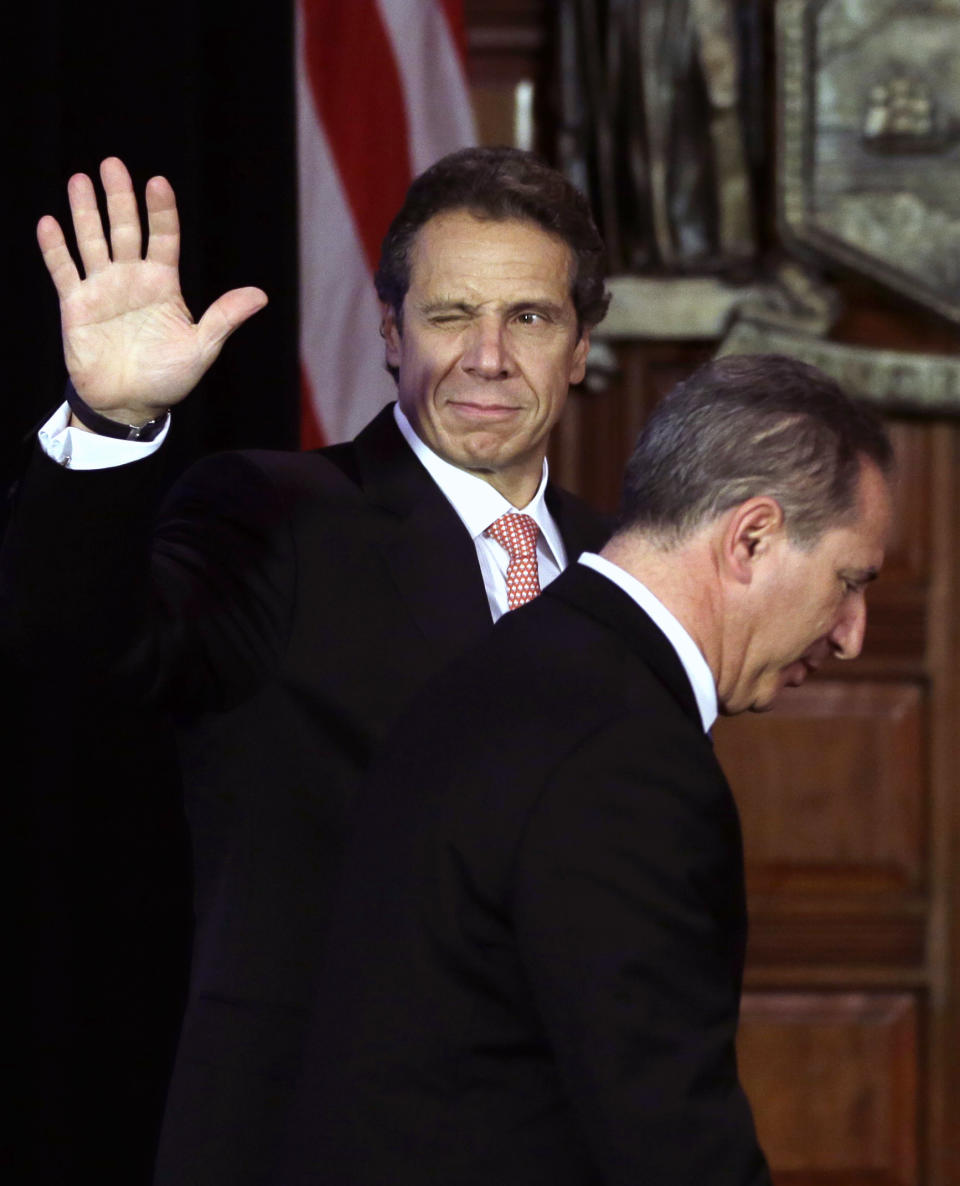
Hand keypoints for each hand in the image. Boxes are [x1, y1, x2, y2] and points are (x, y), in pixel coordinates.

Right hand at [37, 157, 267, 425]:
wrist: (130, 404)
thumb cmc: (168, 378)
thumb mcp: (202, 347)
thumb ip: (224, 317)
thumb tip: (261, 295)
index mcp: (164, 284)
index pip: (164, 237)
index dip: (161, 211)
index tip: (158, 183)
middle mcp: (132, 279)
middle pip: (125, 229)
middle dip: (119, 197)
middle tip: (112, 165)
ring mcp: (102, 289)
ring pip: (92, 240)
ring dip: (85, 212)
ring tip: (80, 180)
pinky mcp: (76, 305)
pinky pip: (64, 270)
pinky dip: (55, 248)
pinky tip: (49, 223)